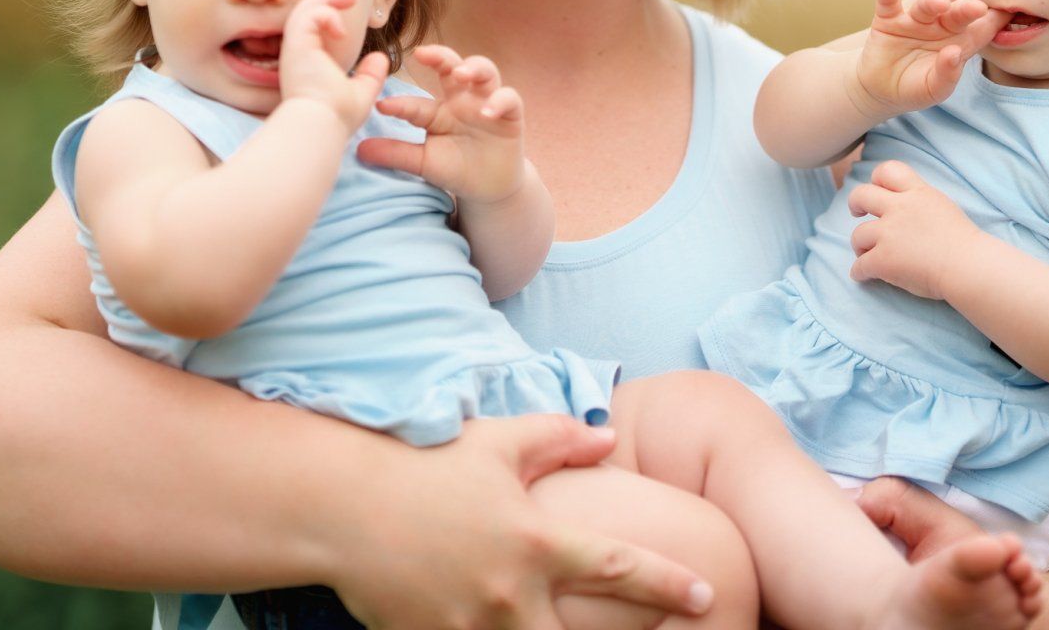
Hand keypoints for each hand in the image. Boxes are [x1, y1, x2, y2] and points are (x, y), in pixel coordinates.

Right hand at [277, 0, 388, 129]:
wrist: (323, 126)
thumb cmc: (337, 116)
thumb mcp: (361, 92)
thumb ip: (369, 75)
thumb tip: (380, 58)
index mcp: (309, 64)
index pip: (310, 30)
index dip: (327, 15)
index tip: (348, 9)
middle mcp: (297, 55)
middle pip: (304, 14)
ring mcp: (294, 49)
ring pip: (303, 10)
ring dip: (327, 0)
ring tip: (349, 0)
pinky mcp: (296, 45)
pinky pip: (308, 15)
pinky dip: (326, 14)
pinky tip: (341, 31)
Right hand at [336, 416, 714, 628]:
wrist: (340, 508)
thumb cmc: (424, 466)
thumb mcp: (497, 441)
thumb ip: (559, 439)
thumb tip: (609, 437)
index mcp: (535, 541)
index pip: (619, 568)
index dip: (668, 584)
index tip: (708, 595)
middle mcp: (511, 594)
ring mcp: (471, 629)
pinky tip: (498, 629)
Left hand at [359, 46, 526, 205]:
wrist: (490, 189)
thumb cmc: (455, 168)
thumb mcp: (423, 162)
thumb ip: (396, 154)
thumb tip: (359, 150)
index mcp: (437, 109)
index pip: (416, 101)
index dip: (400, 102)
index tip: (381, 106)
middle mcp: (461, 99)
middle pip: (452, 66)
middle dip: (440, 56)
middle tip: (424, 54)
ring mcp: (487, 103)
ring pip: (485, 71)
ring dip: (474, 68)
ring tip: (461, 75)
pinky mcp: (512, 115)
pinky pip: (510, 98)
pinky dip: (500, 101)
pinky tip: (488, 112)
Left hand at [847, 159, 985, 299]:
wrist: (969, 267)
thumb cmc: (965, 244)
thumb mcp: (944, 207)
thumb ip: (923, 203)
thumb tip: (908, 210)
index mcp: (918, 193)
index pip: (889, 170)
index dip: (877, 179)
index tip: (878, 189)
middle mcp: (899, 208)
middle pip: (861, 195)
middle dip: (855, 203)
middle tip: (857, 213)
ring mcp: (889, 233)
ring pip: (858, 234)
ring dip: (860, 245)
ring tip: (866, 254)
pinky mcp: (883, 259)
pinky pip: (860, 266)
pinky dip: (860, 272)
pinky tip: (864, 276)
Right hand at [852, 0, 1004, 118]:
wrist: (882, 89)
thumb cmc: (916, 88)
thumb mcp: (934, 90)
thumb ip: (947, 75)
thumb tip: (953, 54)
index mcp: (961, 42)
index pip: (982, 29)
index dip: (995, 21)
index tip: (1009, 14)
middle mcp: (941, 26)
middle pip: (957, 13)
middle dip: (966, 9)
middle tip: (977, 8)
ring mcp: (915, 20)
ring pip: (926, 5)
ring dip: (932, 1)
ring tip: (938, 4)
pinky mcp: (889, 19)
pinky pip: (888, 3)